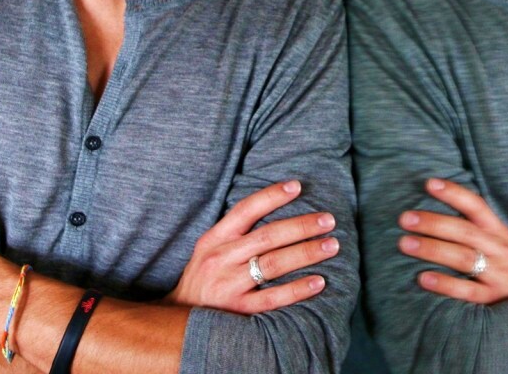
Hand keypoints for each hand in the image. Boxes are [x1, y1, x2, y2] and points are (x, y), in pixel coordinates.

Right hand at [164, 179, 338, 313]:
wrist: (175, 321)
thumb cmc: (201, 279)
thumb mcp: (208, 250)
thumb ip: (234, 233)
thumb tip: (273, 210)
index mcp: (214, 239)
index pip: (245, 210)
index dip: (271, 196)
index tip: (297, 186)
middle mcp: (220, 258)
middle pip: (268, 236)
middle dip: (301, 225)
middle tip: (328, 220)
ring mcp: (228, 285)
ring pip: (273, 264)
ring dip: (306, 253)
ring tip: (331, 246)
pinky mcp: (237, 311)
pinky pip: (272, 299)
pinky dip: (297, 289)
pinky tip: (318, 282)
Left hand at [399, 178, 507, 303]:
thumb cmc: (498, 267)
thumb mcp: (494, 242)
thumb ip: (471, 227)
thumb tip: (430, 207)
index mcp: (498, 231)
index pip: (477, 206)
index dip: (454, 193)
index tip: (429, 183)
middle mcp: (500, 250)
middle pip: (464, 231)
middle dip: (433, 223)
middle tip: (405, 219)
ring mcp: (498, 275)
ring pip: (463, 258)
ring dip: (432, 249)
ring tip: (405, 244)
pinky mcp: (491, 299)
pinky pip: (466, 290)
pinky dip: (444, 284)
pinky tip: (423, 278)